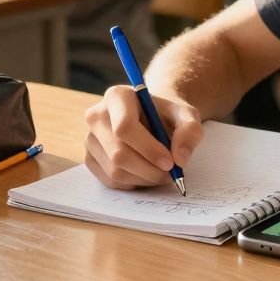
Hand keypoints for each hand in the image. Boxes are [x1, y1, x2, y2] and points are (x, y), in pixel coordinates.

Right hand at [83, 86, 203, 188]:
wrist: (152, 118)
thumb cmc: (168, 115)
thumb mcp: (187, 115)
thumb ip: (190, 131)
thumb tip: (179, 159)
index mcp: (117, 96)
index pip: (124, 127)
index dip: (148, 149)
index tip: (170, 162)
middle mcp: (97, 115)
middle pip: (118, 153)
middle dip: (149, 170)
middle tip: (171, 174)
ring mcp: (90, 138)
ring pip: (115, 170)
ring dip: (144, 179)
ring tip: (162, 173)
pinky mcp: (90, 158)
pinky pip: (110, 181)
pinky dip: (134, 184)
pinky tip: (147, 173)